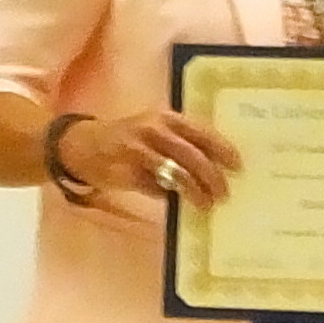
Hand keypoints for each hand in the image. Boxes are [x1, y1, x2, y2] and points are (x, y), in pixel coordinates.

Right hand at [59, 108, 241, 209]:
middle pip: (192, 155)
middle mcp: (154, 131)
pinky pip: (155, 188)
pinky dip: (167, 196)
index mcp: (167, 118)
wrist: (85, 145)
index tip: (238, 166)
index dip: (223, 149)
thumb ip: (182, 141)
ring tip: (205, 204)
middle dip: (212, 176)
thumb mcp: (156, 129)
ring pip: (176, 174)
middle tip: (224, 193)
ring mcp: (138, 151)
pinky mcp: (126, 172)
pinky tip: (173, 201)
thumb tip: (217, 164)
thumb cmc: (131, 138)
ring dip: (194, 192)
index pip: (202, 132)